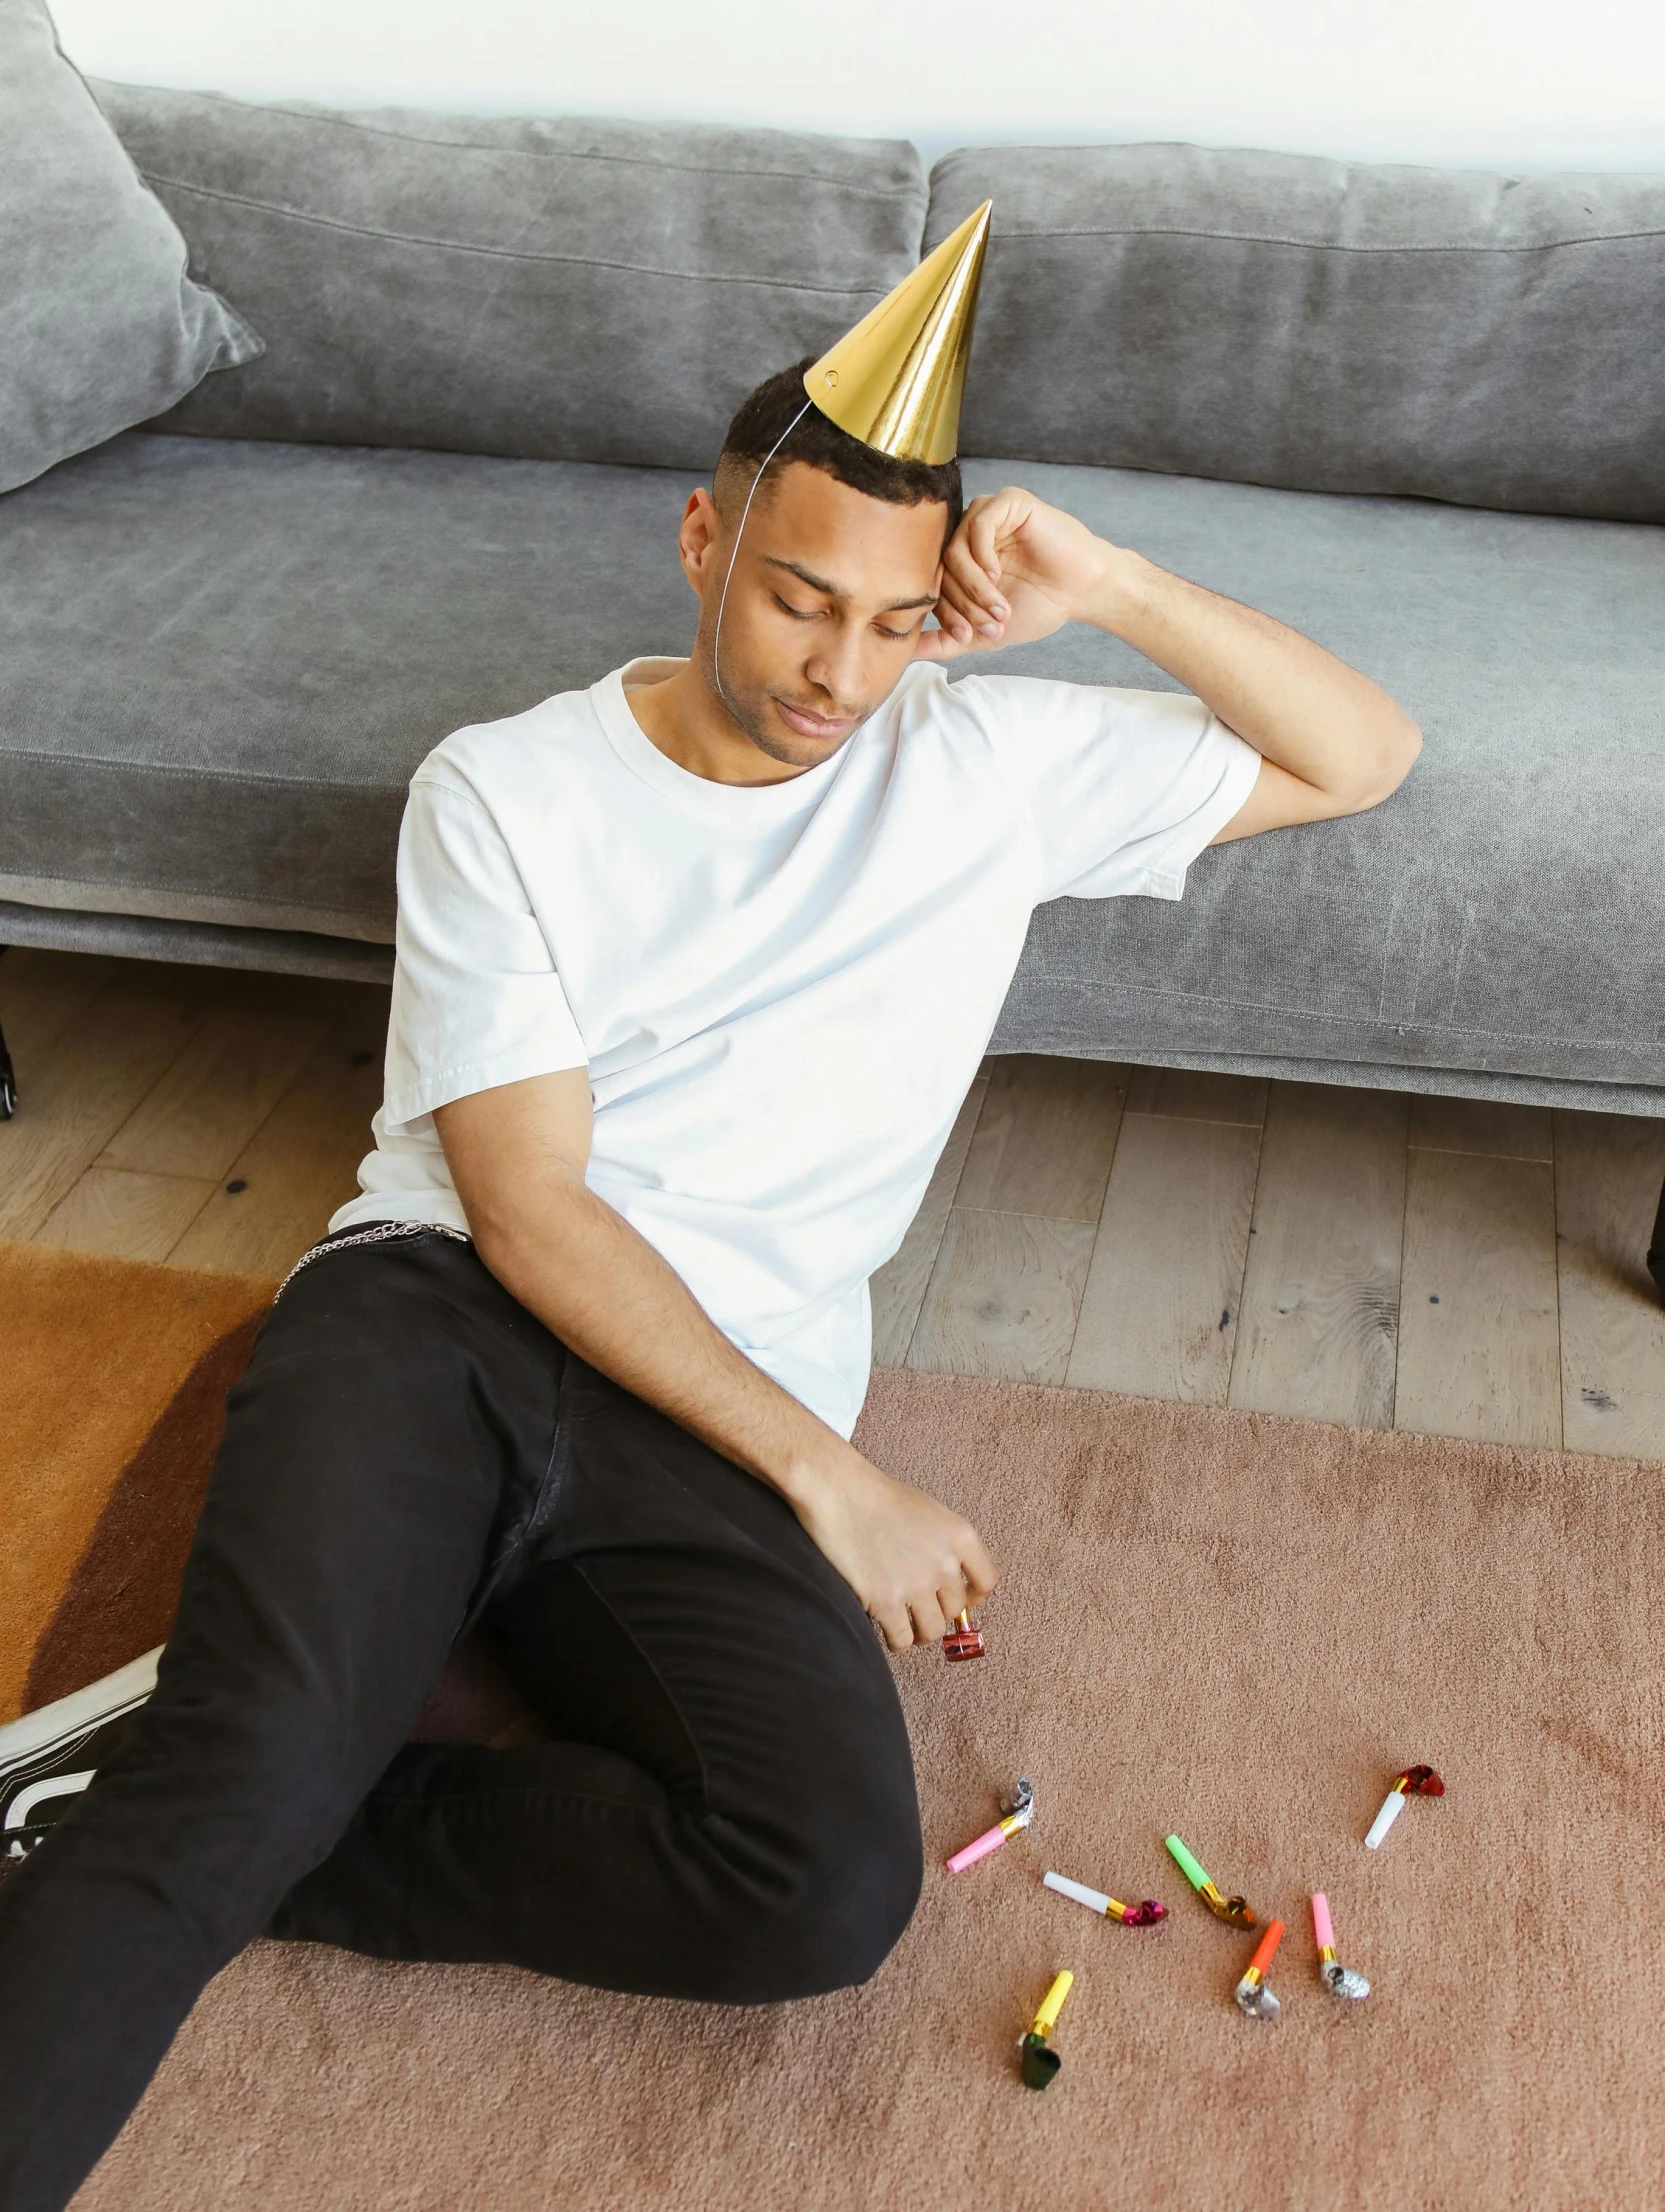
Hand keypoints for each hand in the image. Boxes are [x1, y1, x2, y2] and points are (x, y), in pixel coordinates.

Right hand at [789, 1445, 998, 1651]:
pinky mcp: (886, 1602)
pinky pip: (902, 1639)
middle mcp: (944, 1563)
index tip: (959, 1599)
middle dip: (936, 1610)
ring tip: (903, 1622)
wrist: (839, 1492)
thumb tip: (950, 1581)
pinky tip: (885, 1627)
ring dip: (919, 1631)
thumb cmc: (878, 1497)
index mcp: (960, 1536)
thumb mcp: (929, 1512)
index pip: (986, 1581)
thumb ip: (946, 1545)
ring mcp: (916, 1585)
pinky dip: (896, 1640)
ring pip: (932, 1631)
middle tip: (917, 1606)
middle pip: (954, 1609)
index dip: (973, 1596)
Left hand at [914, 486, 1118, 661]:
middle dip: (964, 604)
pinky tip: (999, 574)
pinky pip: (979, 523)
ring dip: (974, 585)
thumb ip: (945, 640)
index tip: (968, 637)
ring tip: (998, 607)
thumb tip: (907, 651)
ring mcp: (987, 513)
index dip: (946, 614)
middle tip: (990, 625)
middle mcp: (968, 532)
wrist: (1082, 592)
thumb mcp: (984, 632)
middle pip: (941, 567)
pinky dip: (983, 554)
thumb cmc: (1039, 606)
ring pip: (955, 547)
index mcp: (959, 557)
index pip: (933, 583)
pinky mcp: (1009, 502)